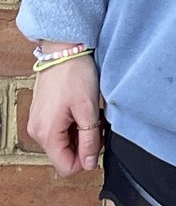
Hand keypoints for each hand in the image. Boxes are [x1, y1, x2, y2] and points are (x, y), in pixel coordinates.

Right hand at [27, 55, 101, 175]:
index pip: (66, 166)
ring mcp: (38, 121)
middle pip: (64, 154)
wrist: (63, 48)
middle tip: (98, 123)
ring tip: (91, 113)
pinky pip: (58, 129)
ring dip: (79, 132)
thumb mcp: (88, 108)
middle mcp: (38, 131)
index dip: (85, 159)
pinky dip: (72, 124)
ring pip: (62, 141)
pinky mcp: (42, 112)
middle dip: (84, 143)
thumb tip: (89, 163)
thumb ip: (89, 139)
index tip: (98, 140)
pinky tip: (82, 109)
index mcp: (47, 134)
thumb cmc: (74, 73)